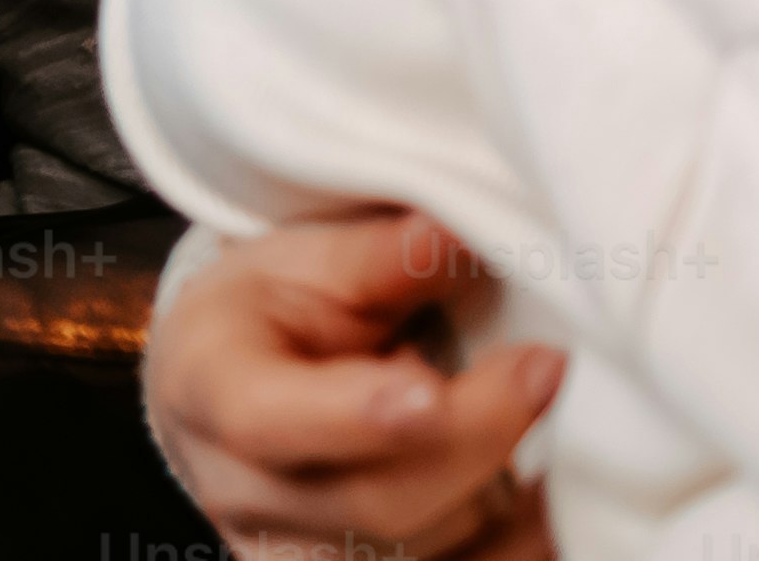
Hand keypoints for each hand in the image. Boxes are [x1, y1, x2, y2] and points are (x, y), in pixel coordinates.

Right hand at [145, 207, 565, 560]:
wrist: (229, 392)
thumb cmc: (263, 313)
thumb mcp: (299, 261)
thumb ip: (379, 258)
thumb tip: (457, 230)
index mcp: (210, 390)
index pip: (269, 421)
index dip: (353, 416)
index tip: (432, 388)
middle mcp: (243, 494)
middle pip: (372, 503)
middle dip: (473, 439)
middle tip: (544, 369)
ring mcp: (299, 558)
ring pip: (427, 551)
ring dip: (500, 487)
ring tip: (528, 410)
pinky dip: (520, 539)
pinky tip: (548, 489)